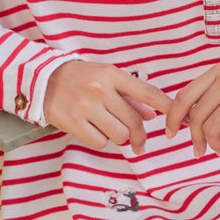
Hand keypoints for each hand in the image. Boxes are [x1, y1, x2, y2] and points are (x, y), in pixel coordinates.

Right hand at [43, 61, 170, 152]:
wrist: (42, 79)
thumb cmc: (79, 77)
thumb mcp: (105, 77)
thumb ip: (129, 96)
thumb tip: (152, 116)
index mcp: (112, 75)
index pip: (147, 92)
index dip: (166, 108)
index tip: (177, 121)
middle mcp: (100, 90)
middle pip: (134, 122)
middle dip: (140, 136)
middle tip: (140, 144)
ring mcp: (86, 107)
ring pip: (119, 134)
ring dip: (119, 138)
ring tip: (110, 131)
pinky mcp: (74, 122)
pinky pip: (100, 142)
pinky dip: (101, 140)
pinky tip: (93, 131)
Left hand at [165, 61, 219, 157]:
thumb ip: (214, 92)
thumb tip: (189, 120)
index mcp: (219, 71)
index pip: (185, 96)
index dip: (173, 118)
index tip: (171, 133)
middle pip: (197, 117)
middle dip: (195, 139)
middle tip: (199, 151)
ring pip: (212, 129)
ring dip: (214, 144)